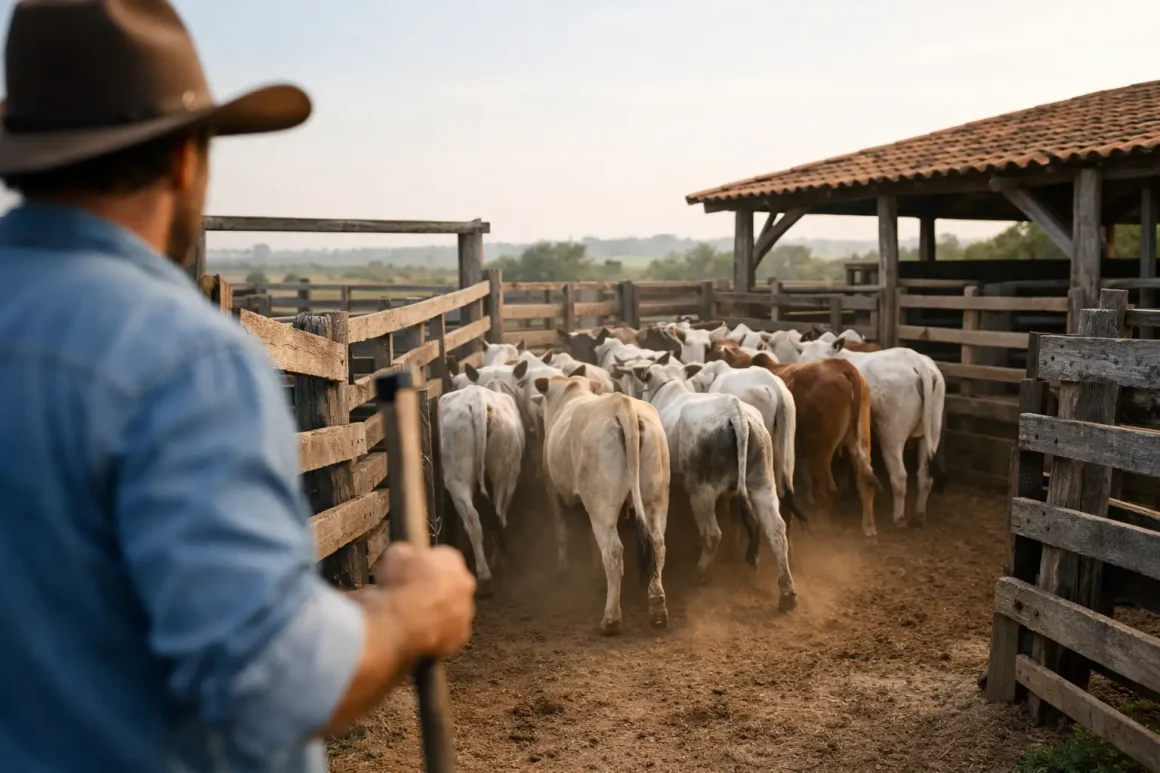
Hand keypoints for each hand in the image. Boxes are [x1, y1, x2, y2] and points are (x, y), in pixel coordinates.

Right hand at [374, 543, 475, 661]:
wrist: (398, 622)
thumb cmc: (398, 586)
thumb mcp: (395, 554)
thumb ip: (408, 554)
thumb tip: (407, 557)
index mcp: (452, 559)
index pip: (444, 558)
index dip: (427, 566)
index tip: (415, 572)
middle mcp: (465, 583)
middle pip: (453, 583)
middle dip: (438, 588)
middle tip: (416, 595)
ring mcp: (466, 611)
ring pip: (454, 608)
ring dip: (440, 611)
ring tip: (415, 616)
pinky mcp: (461, 634)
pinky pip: (451, 631)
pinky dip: (439, 631)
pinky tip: (421, 632)